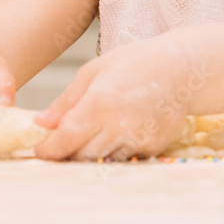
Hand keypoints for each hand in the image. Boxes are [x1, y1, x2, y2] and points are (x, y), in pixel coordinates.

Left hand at [33, 34, 198, 160]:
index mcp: (100, 102)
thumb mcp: (94, 71)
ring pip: (103, 160)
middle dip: (67, 153)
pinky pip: (124, 158)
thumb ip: (67, 101)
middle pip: (82, 156)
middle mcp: (120, 125)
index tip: (40, 150)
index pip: (66, 139)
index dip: (49, 150)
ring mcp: (139, 139)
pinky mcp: (153, 147)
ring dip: (91, 153)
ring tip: (91, 134)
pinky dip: (114, 150)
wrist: (182, 69)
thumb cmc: (135, 63)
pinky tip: (118, 132)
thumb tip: (41, 123)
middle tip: (61, 144)